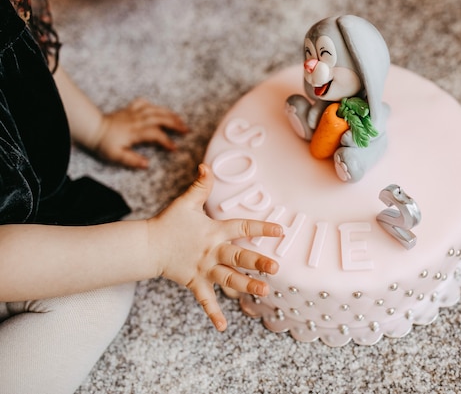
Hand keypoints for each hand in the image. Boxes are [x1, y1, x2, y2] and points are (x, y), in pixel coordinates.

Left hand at [94, 98, 188, 167]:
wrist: (92, 128)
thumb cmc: (104, 143)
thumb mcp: (116, 156)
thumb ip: (132, 160)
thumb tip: (147, 164)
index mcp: (135, 131)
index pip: (156, 134)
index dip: (166, 141)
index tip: (174, 148)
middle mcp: (137, 120)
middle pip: (160, 118)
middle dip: (175, 123)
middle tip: (186, 130)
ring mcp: (134, 113)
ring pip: (155, 109)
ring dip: (170, 114)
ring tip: (181, 120)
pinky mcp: (130, 109)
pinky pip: (144, 103)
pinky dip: (153, 105)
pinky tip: (159, 110)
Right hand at [148, 164, 281, 330]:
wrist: (148, 244)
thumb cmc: (169, 223)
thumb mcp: (186, 202)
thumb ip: (201, 186)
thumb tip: (206, 166)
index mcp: (215, 231)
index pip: (242, 227)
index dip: (261, 227)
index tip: (280, 230)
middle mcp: (213, 251)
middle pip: (238, 256)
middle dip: (257, 262)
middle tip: (275, 268)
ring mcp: (204, 268)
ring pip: (228, 278)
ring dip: (246, 285)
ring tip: (264, 292)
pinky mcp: (194, 281)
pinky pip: (205, 299)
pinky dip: (213, 313)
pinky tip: (223, 326)